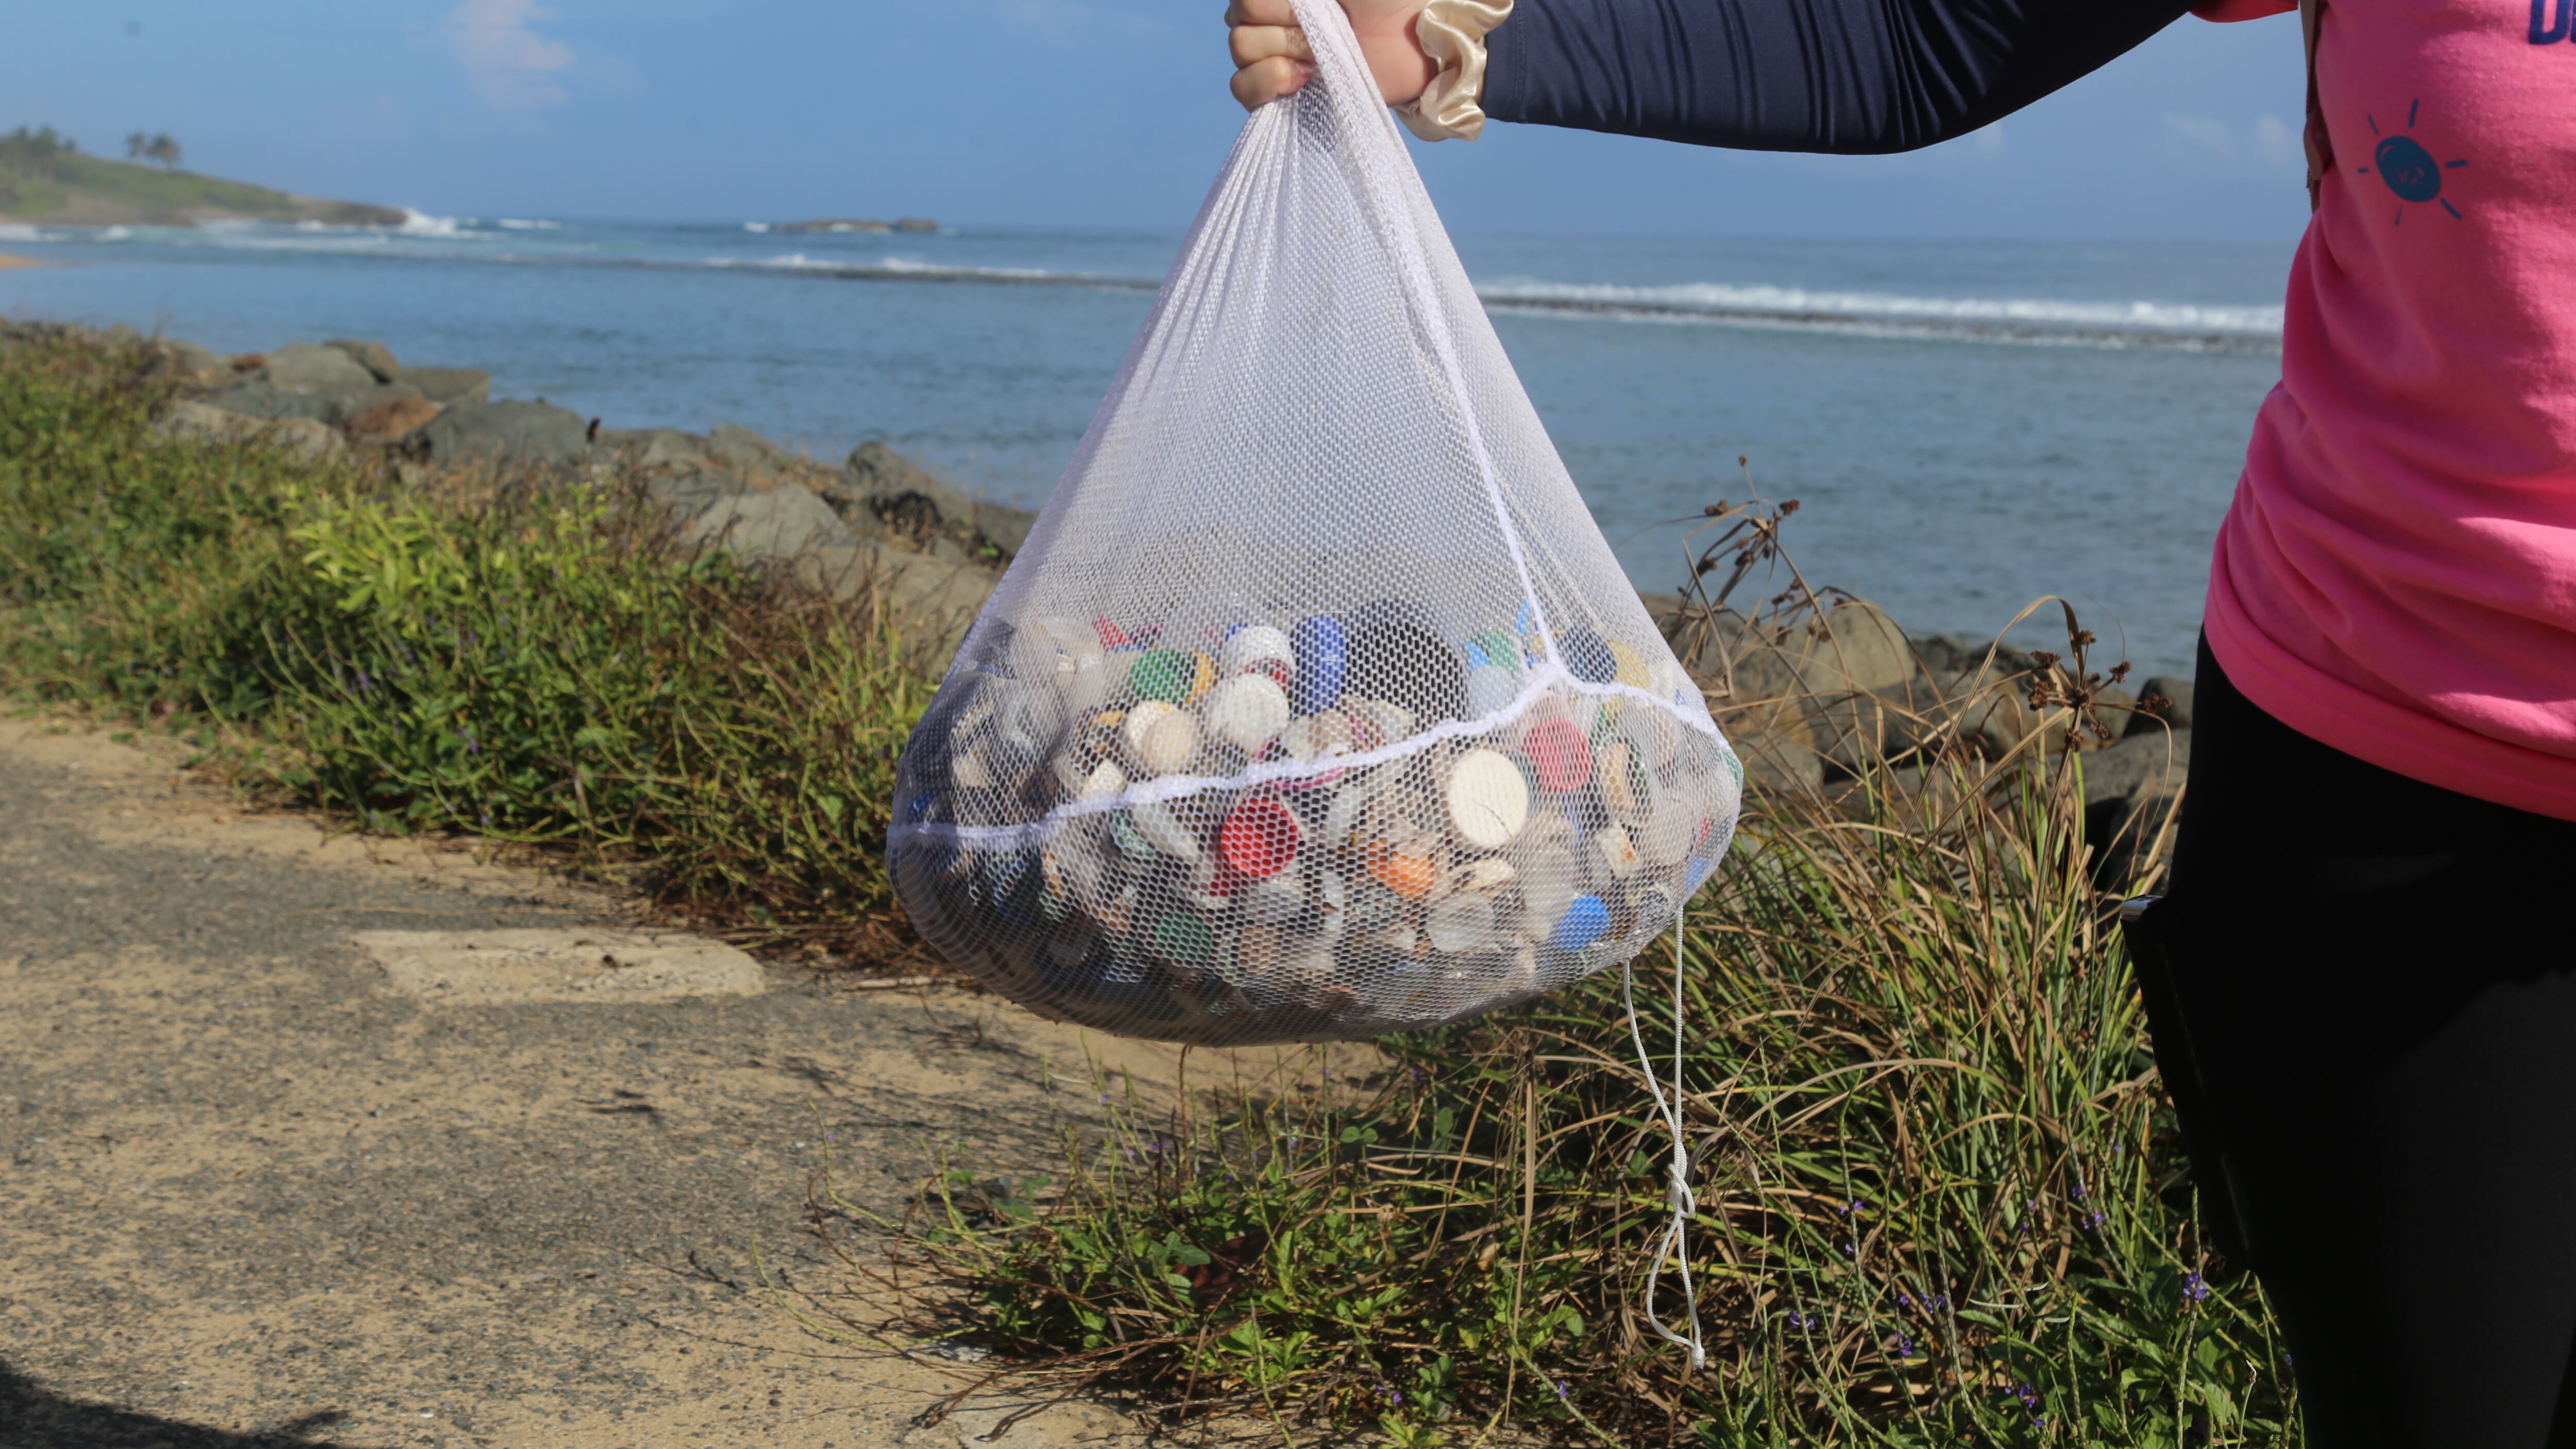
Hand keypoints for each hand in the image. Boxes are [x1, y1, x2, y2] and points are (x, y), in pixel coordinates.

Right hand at [1227, 0, 1433, 110]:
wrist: (1420, 43)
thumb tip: (1278, 0)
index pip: (1244, 1)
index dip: (1275, 6)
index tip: (1318, 6)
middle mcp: (1274, 23)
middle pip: (1238, 27)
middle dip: (1284, 29)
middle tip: (1330, 32)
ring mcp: (1277, 59)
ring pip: (1239, 55)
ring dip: (1281, 54)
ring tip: (1320, 59)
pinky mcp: (1285, 96)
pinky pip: (1242, 90)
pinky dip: (1267, 84)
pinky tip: (1304, 81)